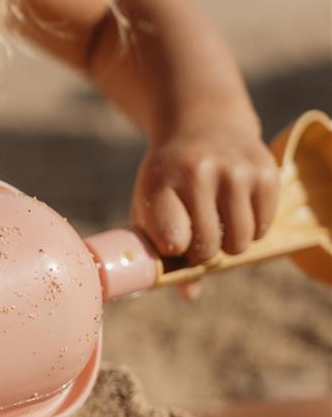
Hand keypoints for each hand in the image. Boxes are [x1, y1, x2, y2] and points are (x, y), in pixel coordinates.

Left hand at [131, 122, 279, 264]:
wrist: (203, 123)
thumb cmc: (170, 180)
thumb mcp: (151, 208)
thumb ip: (161, 253)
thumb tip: (190, 293)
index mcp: (160, 183)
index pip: (173, 241)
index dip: (176, 251)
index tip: (174, 242)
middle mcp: (198, 172)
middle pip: (208, 249)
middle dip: (202, 252)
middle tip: (196, 233)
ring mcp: (235, 169)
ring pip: (240, 243)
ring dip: (229, 244)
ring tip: (217, 222)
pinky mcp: (265, 170)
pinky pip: (263, 228)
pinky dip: (252, 228)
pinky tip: (236, 207)